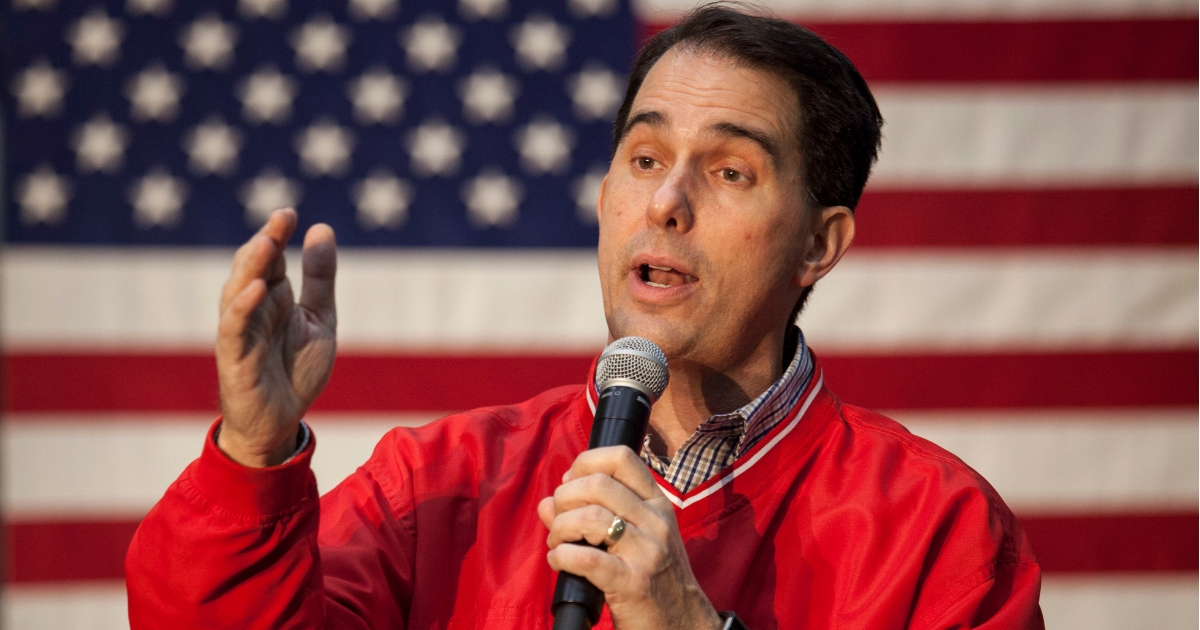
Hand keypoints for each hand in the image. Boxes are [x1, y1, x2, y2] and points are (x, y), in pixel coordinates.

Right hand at [215, 208, 337, 466]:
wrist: (283, 421)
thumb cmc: (296, 369)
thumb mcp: (320, 318)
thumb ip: (319, 278)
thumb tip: (321, 229)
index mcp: (273, 297)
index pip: (271, 258)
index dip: (276, 234)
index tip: (289, 213)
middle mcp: (253, 309)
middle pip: (252, 269)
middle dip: (264, 243)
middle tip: (280, 219)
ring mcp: (241, 332)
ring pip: (237, 292)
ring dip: (250, 268)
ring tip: (266, 244)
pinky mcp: (234, 359)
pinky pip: (234, 329)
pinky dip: (242, 308)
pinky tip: (257, 289)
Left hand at [538, 447, 722, 629]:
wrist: (682, 623)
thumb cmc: (654, 578)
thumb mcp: (634, 538)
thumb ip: (590, 514)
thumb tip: (546, 503)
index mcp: (656, 504)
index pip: (621, 457)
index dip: (585, 462)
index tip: (570, 484)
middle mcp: (654, 521)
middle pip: (597, 484)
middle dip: (565, 498)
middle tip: (560, 521)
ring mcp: (646, 551)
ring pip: (589, 517)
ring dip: (560, 529)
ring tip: (557, 544)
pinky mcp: (633, 582)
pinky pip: (587, 558)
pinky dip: (561, 556)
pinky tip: (558, 561)